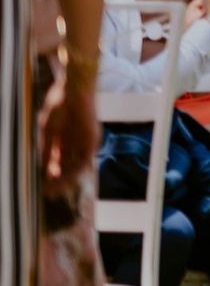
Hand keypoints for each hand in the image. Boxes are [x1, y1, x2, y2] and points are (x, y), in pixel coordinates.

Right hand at [41, 72, 97, 197]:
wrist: (73, 89)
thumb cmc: (58, 105)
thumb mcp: (47, 130)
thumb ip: (47, 149)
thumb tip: (43, 168)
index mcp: (64, 140)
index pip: (58, 164)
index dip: (50, 176)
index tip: (42, 188)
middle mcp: (75, 144)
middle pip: (68, 168)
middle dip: (58, 182)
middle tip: (49, 195)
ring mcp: (85, 142)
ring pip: (77, 167)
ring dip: (66, 180)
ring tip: (56, 191)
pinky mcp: (92, 139)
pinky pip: (85, 159)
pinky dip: (76, 170)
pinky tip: (67, 180)